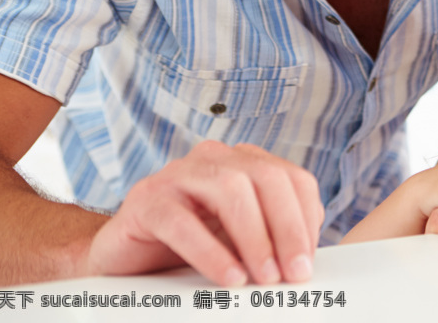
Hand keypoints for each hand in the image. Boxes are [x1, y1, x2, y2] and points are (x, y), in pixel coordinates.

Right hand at [87, 141, 323, 285]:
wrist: (128, 261)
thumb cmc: (191, 249)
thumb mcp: (242, 241)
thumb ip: (274, 239)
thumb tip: (307, 260)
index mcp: (245, 162)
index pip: (292, 178)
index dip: (307, 217)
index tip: (309, 261)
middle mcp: (216, 159)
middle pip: (267, 178)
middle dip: (287, 228)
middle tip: (294, 273)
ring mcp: (179, 173)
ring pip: (230, 190)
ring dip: (254, 238)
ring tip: (265, 278)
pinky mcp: (147, 199)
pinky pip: (182, 222)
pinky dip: (210, 252)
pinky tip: (229, 278)